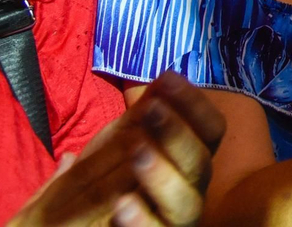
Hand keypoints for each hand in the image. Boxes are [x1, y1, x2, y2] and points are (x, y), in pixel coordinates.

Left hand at [8, 72, 224, 226]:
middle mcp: (190, 191)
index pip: (210, 129)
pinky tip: (122, 205)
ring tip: (137, 152)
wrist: (80, 225)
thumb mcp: (119, 145)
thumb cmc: (103, 187)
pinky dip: (143, 220)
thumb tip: (159, 79)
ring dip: (164, 174)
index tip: (168, 78)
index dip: (195, 103)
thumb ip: (140, 118)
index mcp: (187, 161)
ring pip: (187, 202)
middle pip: (202, 162)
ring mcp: (176, 220)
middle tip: (151, 110)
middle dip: (177, 133)